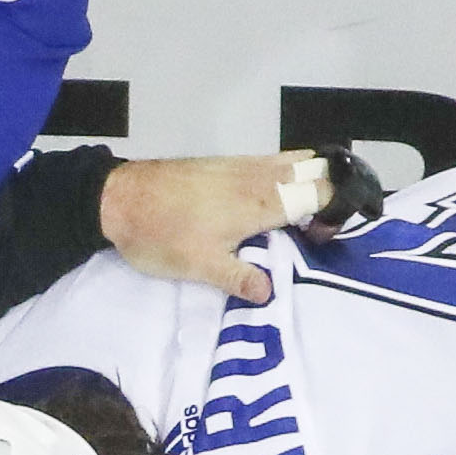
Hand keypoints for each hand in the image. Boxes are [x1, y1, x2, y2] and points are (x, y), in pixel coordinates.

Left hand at [100, 152, 330, 301]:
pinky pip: (271, 163)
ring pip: (294, 162)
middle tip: (325, 225)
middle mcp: (258, 176)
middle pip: (315, 169)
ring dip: (310, 181)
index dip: (338, 209)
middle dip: (332, 190)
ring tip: (307, 215)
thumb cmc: (160, 233)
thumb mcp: (200, 266)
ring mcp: (241, 165)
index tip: (330, 236)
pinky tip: (275, 201)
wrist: (117, 198)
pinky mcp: (225, 163)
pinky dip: (286, 176)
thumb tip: (270, 293)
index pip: (320, 190)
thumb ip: (239, 278)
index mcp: (261, 201)